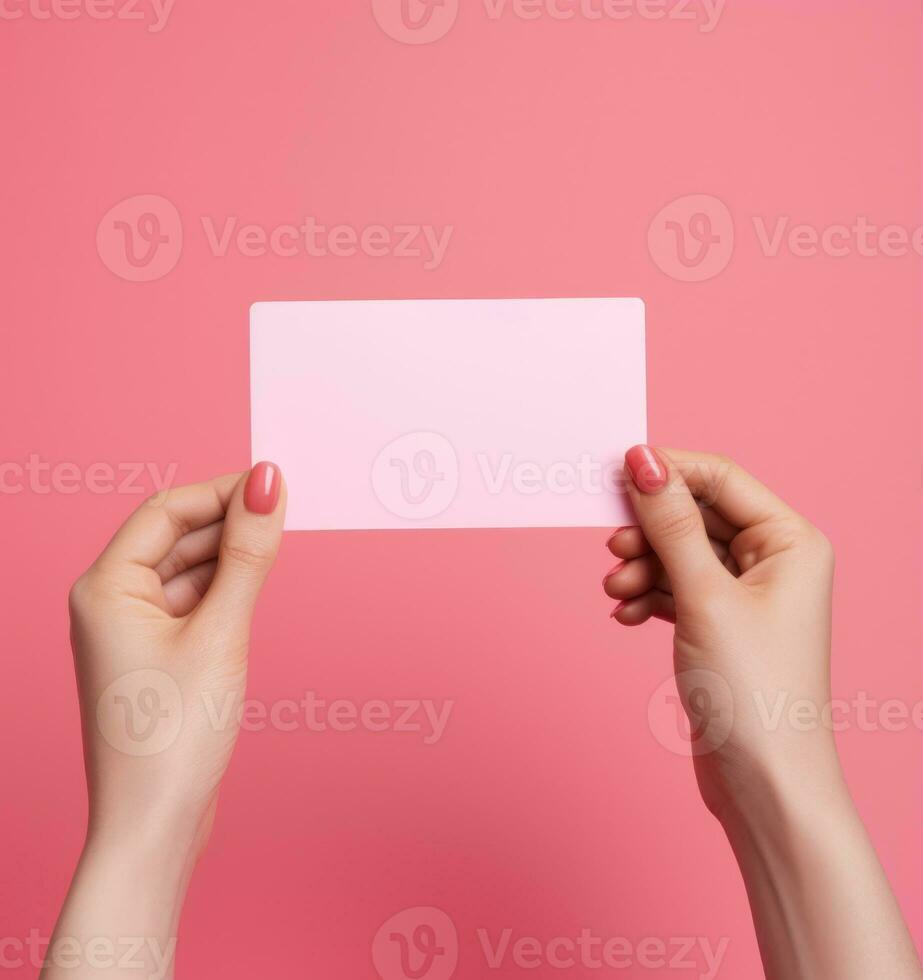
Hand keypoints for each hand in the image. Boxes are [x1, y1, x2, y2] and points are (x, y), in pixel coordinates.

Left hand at [68, 463, 285, 855]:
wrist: (155, 824)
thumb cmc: (173, 737)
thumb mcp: (221, 632)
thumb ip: (248, 554)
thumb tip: (268, 485)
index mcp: (106, 587)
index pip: (167, 509)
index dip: (222, 491)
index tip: (274, 484)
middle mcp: (111, 602)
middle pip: (176, 535)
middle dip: (230, 522)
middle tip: (286, 513)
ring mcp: (132, 631)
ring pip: (188, 569)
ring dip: (231, 556)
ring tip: (276, 550)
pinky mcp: (156, 655)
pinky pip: (193, 602)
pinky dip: (226, 590)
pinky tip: (255, 590)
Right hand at [602, 446, 921, 979]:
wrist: (763, 782)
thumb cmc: (754, 692)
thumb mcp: (703, 596)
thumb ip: (670, 524)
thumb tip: (643, 461)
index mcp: (790, 541)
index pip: (721, 479)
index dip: (667, 472)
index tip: (615, 473)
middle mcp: (774, 561)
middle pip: (696, 516)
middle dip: (650, 532)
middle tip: (613, 547)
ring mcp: (748, 594)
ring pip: (681, 554)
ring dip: (644, 567)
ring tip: (617, 591)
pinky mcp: (723, 624)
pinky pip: (678, 588)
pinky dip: (650, 596)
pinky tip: (627, 613)